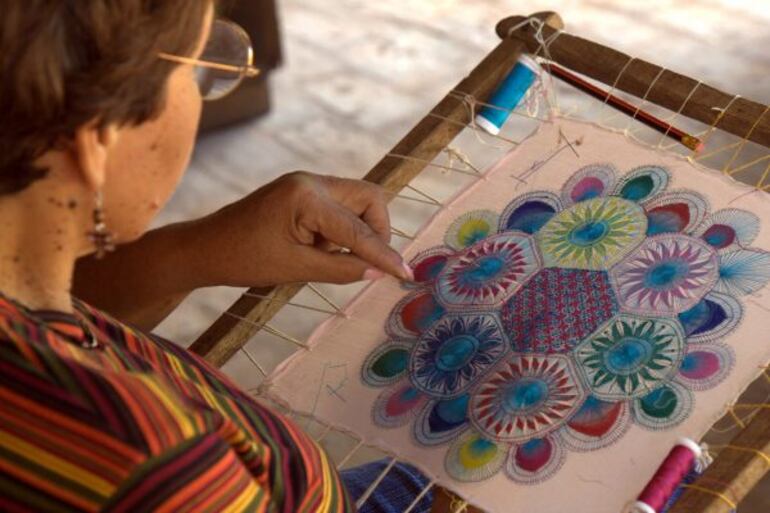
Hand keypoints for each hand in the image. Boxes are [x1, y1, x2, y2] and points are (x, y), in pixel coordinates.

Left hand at [190, 171, 411, 286]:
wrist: (204, 248)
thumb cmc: (243, 260)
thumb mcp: (295, 269)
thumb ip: (340, 269)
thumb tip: (377, 273)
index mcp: (307, 197)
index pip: (359, 228)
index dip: (383, 253)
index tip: (404, 274)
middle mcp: (311, 181)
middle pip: (368, 198)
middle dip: (377, 231)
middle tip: (367, 262)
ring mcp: (305, 183)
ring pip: (356, 201)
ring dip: (358, 231)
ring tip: (331, 257)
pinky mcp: (301, 192)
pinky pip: (338, 207)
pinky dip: (341, 229)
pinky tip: (320, 249)